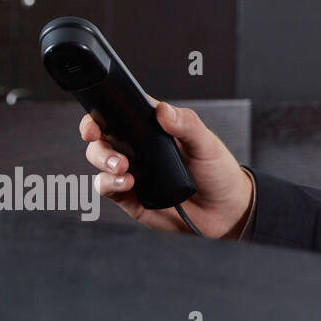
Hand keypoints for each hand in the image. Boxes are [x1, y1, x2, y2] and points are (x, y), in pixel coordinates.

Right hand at [81, 94, 253, 238]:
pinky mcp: (129, 196)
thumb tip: (163, 110)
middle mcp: (139, 148)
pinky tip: (127, 183)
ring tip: (123, 168)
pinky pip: (106, 187)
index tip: (96, 120)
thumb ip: (186, 125)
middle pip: (103, 136)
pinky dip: (109, 184)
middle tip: (109, 148)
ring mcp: (132, 171)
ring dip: (103, 161)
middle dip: (97, 140)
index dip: (103, 111)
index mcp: (155, 128)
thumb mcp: (206, 144)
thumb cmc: (217, 171)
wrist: (224, 211)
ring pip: (100, 160)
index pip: (123, 112)